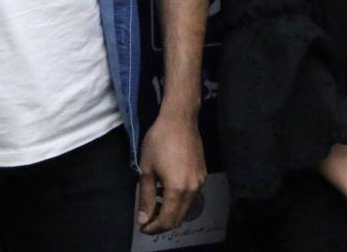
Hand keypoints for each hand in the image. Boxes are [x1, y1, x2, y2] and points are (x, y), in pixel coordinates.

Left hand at [137, 109, 206, 233]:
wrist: (180, 119)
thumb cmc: (160, 141)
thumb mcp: (147, 170)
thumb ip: (145, 197)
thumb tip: (143, 218)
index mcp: (177, 188)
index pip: (167, 220)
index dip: (154, 228)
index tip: (143, 227)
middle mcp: (193, 188)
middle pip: (179, 218)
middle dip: (162, 223)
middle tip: (147, 220)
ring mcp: (200, 181)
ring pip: (186, 208)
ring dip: (171, 211)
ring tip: (155, 203)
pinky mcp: (203, 173)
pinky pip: (191, 196)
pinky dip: (179, 200)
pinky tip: (166, 190)